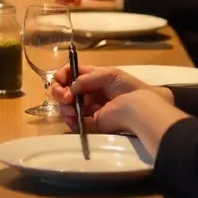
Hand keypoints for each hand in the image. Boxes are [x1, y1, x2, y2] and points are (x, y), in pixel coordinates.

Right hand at [50, 65, 174, 133]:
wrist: (138, 108)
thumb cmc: (126, 87)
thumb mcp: (107, 74)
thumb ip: (86, 78)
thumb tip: (71, 87)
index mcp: (93, 79)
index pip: (72, 74)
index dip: (63, 75)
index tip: (61, 78)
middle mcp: (89, 93)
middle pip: (64, 90)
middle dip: (59, 91)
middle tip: (64, 95)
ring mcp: (89, 109)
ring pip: (66, 106)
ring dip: (63, 105)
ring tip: (71, 106)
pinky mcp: (91, 124)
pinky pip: (73, 122)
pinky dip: (69, 119)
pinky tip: (72, 116)